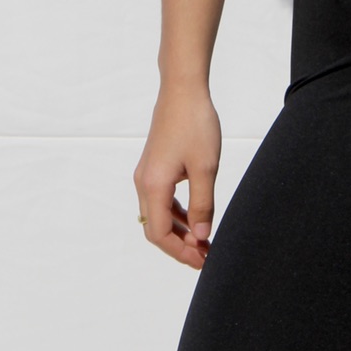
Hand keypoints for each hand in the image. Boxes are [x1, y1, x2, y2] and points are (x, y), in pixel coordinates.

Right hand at [132, 82, 221, 268]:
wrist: (182, 91)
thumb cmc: (195, 124)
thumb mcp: (205, 167)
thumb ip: (203, 204)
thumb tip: (201, 237)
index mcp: (153, 186)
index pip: (160, 234)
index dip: (180, 252)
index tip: (204, 259)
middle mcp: (144, 183)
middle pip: (156, 229)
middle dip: (180, 246)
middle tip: (206, 256)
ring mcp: (147, 175)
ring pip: (159, 215)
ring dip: (180, 231)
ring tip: (204, 241)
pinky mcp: (154, 167)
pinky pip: (162, 200)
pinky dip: (177, 214)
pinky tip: (196, 218)